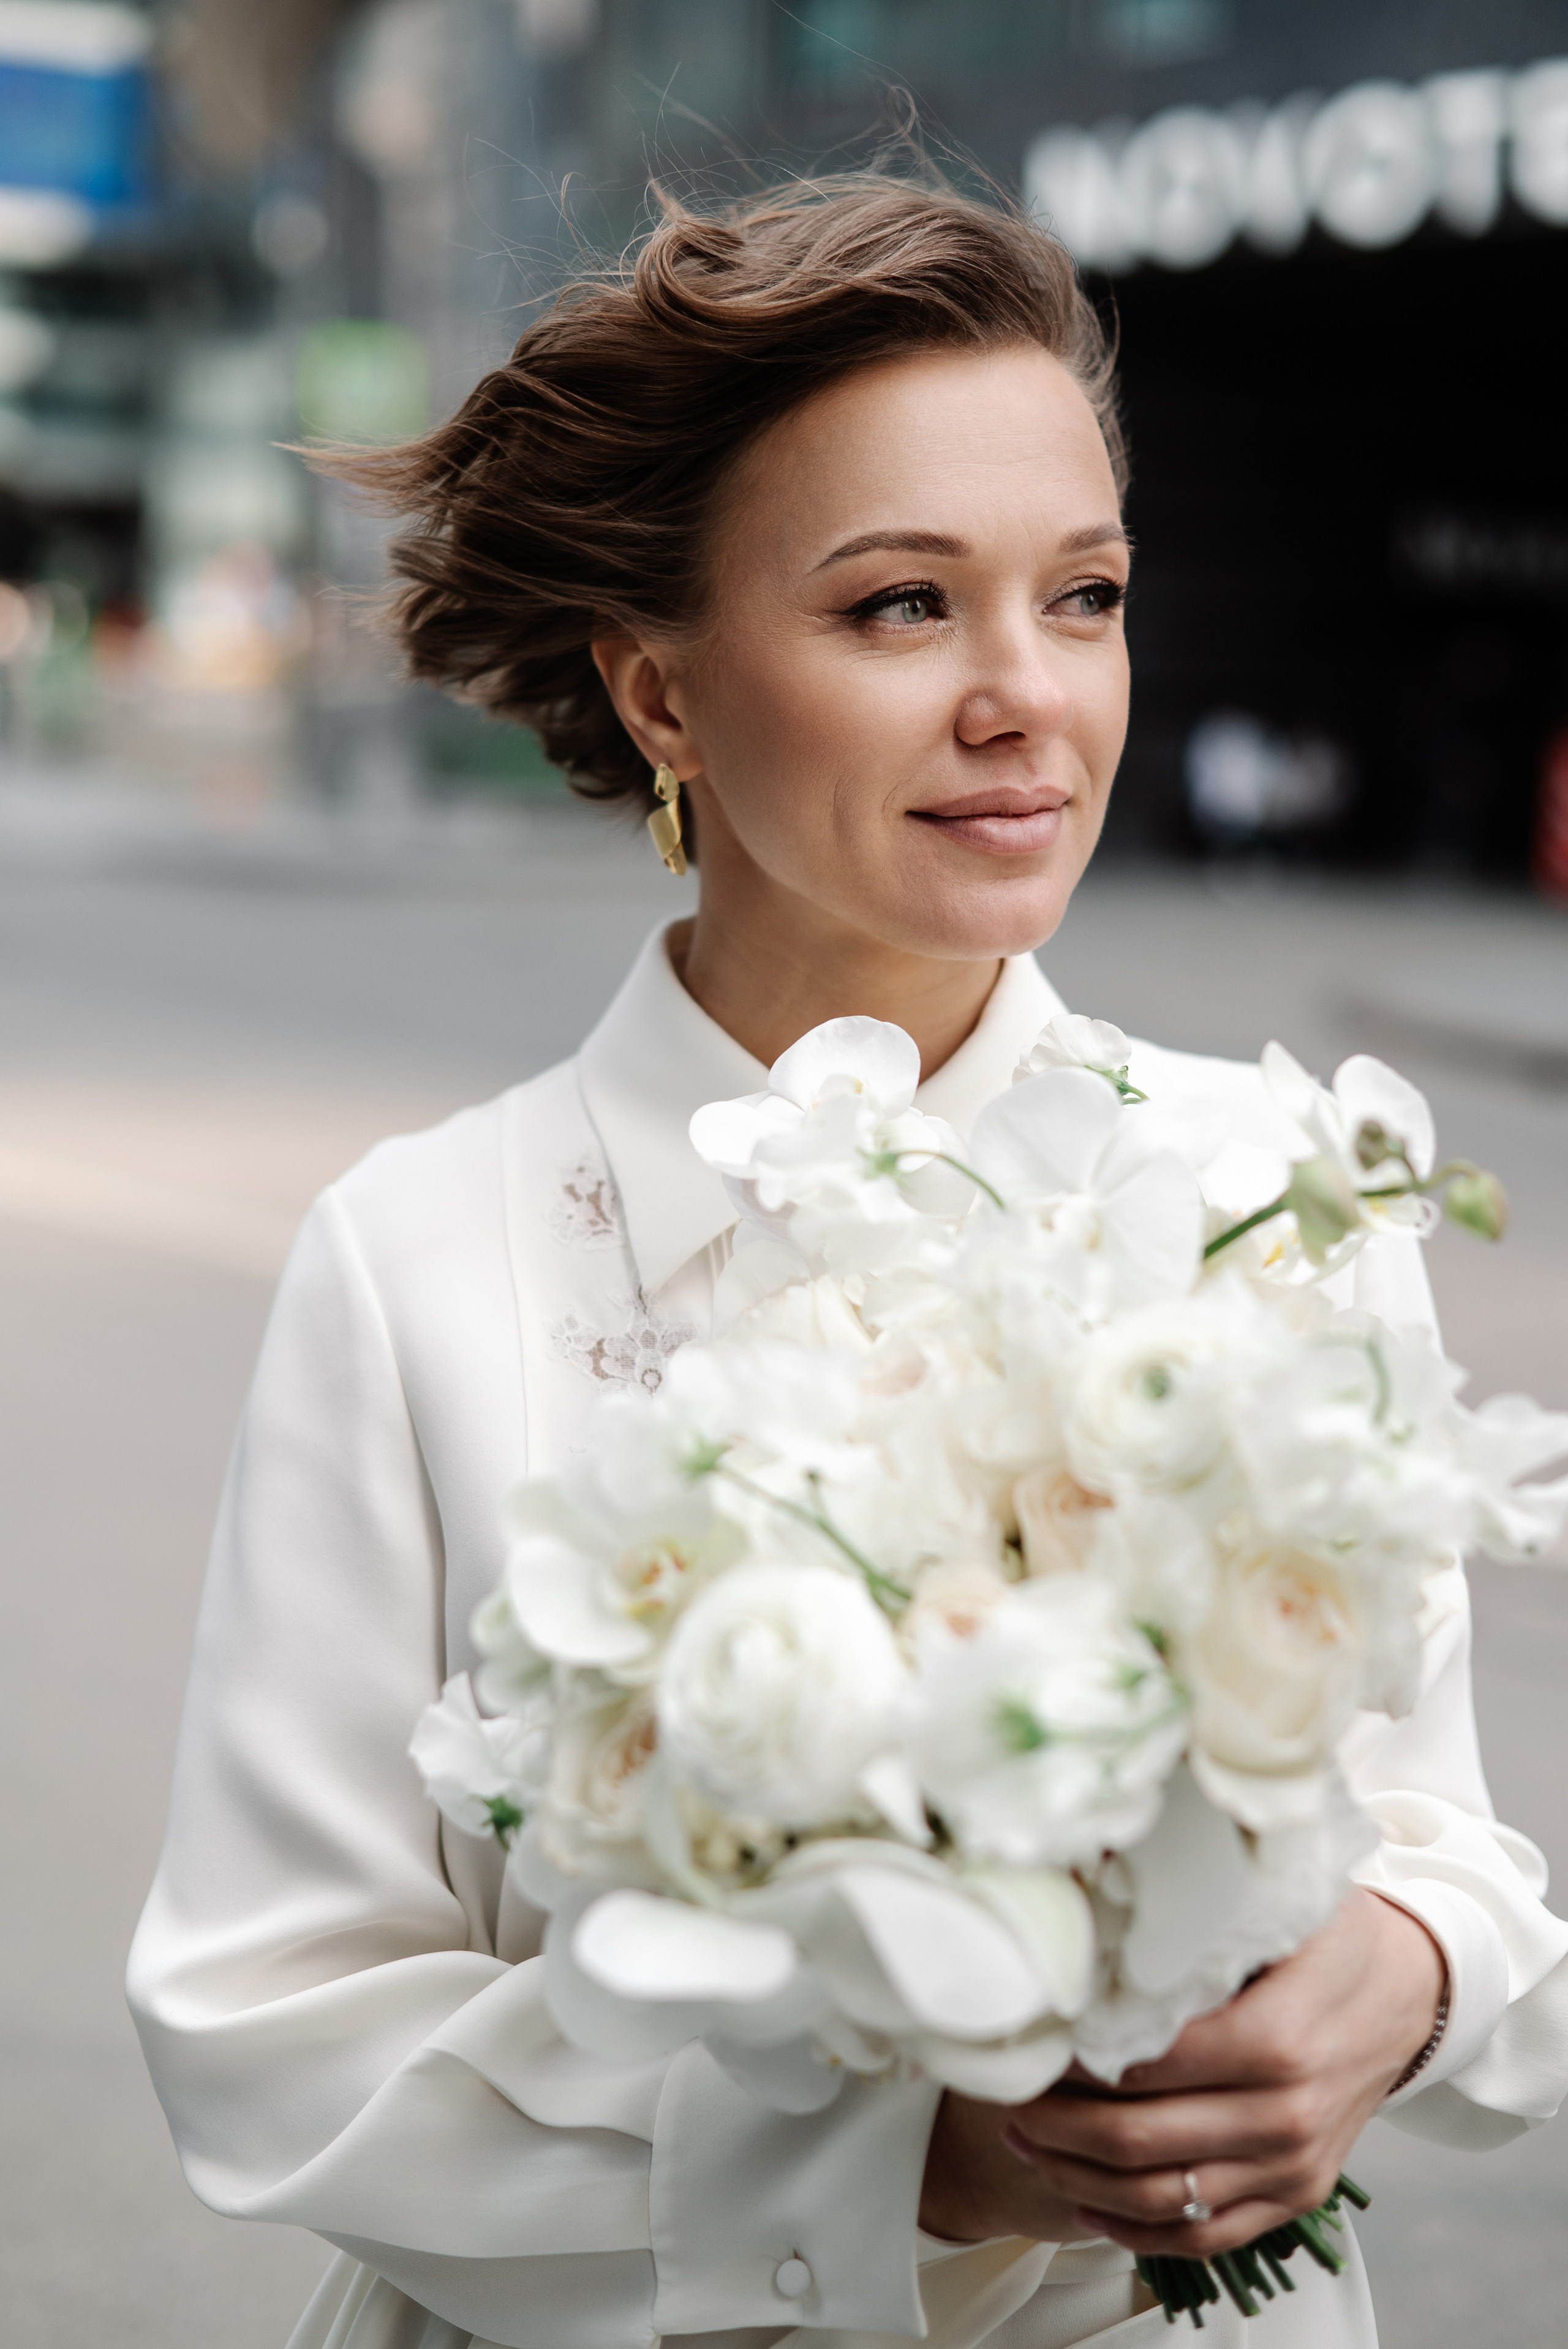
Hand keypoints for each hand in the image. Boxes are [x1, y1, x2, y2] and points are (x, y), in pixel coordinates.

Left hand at [918, 1890, 1444, 2253]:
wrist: (1408, 1991)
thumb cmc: (1331, 1936)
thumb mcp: (1274, 1900)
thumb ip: (1193, 1910)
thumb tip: (1098, 1876)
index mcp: (1274, 2038)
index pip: (1142, 2063)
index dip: (1073, 2058)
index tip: (1030, 2041)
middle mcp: (1284, 2114)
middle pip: (1138, 2136)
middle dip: (1057, 2123)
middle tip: (1010, 2096)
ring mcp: (1292, 2164)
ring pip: (1160, 2198)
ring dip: (1078, 2177)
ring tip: (1027, 2143)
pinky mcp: (1297, 2194)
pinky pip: (1205, 2236)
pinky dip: (1136, 2231)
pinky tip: (1084, 2199)